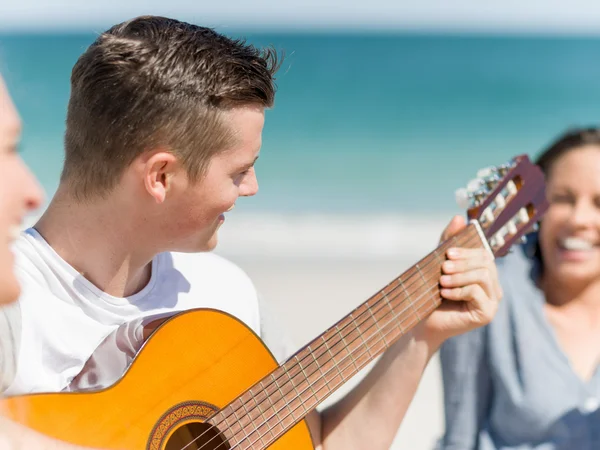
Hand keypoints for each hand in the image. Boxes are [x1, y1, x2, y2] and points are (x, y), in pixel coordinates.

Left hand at [414, 215, 501, 348]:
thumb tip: (459, 217)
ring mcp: (492, 302)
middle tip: (443, 267)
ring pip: (483, 276)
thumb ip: (448, 241)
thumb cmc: (431, 293)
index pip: (484, 255)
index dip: (467, 251)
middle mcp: (493, 288)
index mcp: (485, 274)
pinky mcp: (487, 314)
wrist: (423, 321)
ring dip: (460, 276)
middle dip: (463, 263)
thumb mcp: (439, 263)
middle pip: (486, 264)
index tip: (448, 253)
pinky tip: (444, 293)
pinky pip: (477, 293)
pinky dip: (459, 291)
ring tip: (442, 281)